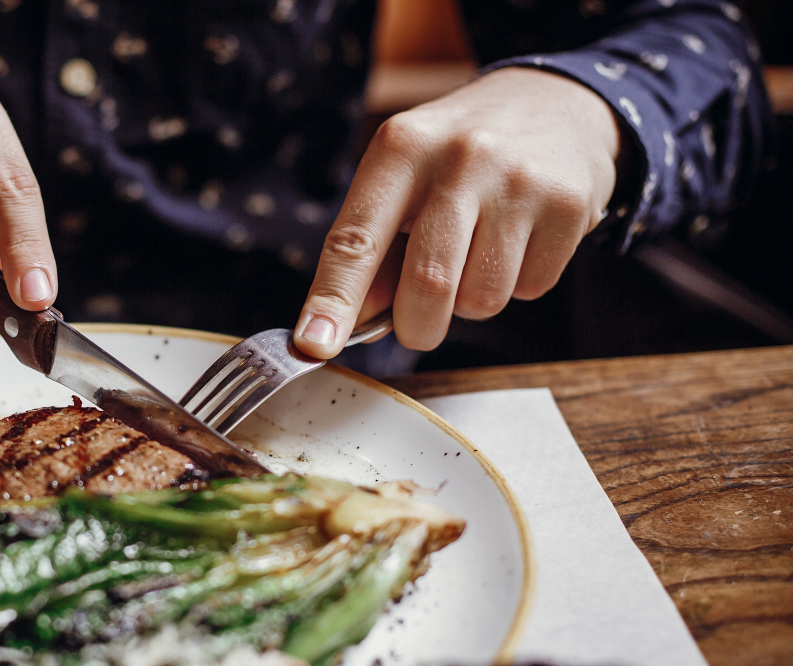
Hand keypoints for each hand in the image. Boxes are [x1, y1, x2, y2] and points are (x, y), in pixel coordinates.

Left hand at [295, 67, 620, 357]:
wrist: (555, 102)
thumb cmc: (457, 154)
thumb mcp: (402, 179)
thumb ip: (373, 248)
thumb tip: (350, 322)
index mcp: (401, 148)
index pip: (356, 239)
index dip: (333, 299)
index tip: (314, 344)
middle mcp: (460, 157)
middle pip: (427, 285)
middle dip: (417, 327)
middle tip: (418, 324)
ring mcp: (519, 180)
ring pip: (481, 300)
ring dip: (472, 301)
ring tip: (478, 252)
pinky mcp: (569, 204)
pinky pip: (530, 288)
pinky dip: (518, 283)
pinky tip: (519, 240)